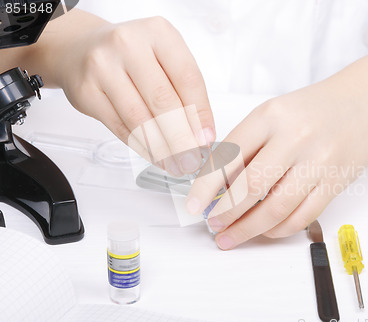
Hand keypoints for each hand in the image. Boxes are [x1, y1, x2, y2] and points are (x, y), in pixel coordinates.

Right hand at [56, 15, 214, 175]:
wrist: (81, 48)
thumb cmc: (132, 56)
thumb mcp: (164, 59)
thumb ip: (185, 91)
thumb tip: (202, 136)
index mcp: (158, 33)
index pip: (188, 78)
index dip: (200, 114)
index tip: (207, 140)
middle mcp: (128, 44)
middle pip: (163, 101)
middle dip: (182, 138)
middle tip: (193, 161)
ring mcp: (103, 67)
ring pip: (140, 118)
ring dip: (162, 149)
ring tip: (177, 164)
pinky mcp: (85, 91)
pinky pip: (120, 127)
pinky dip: (142, 147)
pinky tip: (156, 157)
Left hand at [186, 78, 367, 249]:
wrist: (361, 106)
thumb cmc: (311, 111)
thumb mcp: (272, 115)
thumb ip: (245, 146)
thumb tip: (215, 186)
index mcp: (270, 116)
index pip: (229, 156)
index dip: (206, 186)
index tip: (194, 206)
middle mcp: (295, 137)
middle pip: (250, 187)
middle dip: (225, 213)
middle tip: (213, 225)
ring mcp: (318, 162)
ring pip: (276, 209)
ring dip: (248, 229)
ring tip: (232, 236)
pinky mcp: (335, 183)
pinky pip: (302, 217)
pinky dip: (278, 230)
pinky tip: (264, 231)